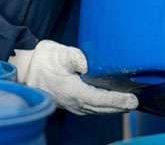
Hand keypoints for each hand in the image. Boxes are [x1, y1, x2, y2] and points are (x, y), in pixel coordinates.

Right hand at [9, 40, 138, 114]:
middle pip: (103, 108)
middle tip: (137, 101)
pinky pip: (93, 108)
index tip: (133, 100)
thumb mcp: (57, 53)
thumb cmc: (43, 61)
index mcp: (73, 92)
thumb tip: (86, 62)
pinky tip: (113, 102)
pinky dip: (105, 106)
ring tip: (130, 103)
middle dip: (121, 106)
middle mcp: (75, 103)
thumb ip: (73, 57)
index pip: (101, 99)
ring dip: (114, 108)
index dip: (118, 100)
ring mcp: (74, 105)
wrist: (27, 72)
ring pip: (99, 110)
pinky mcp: (73, 103)